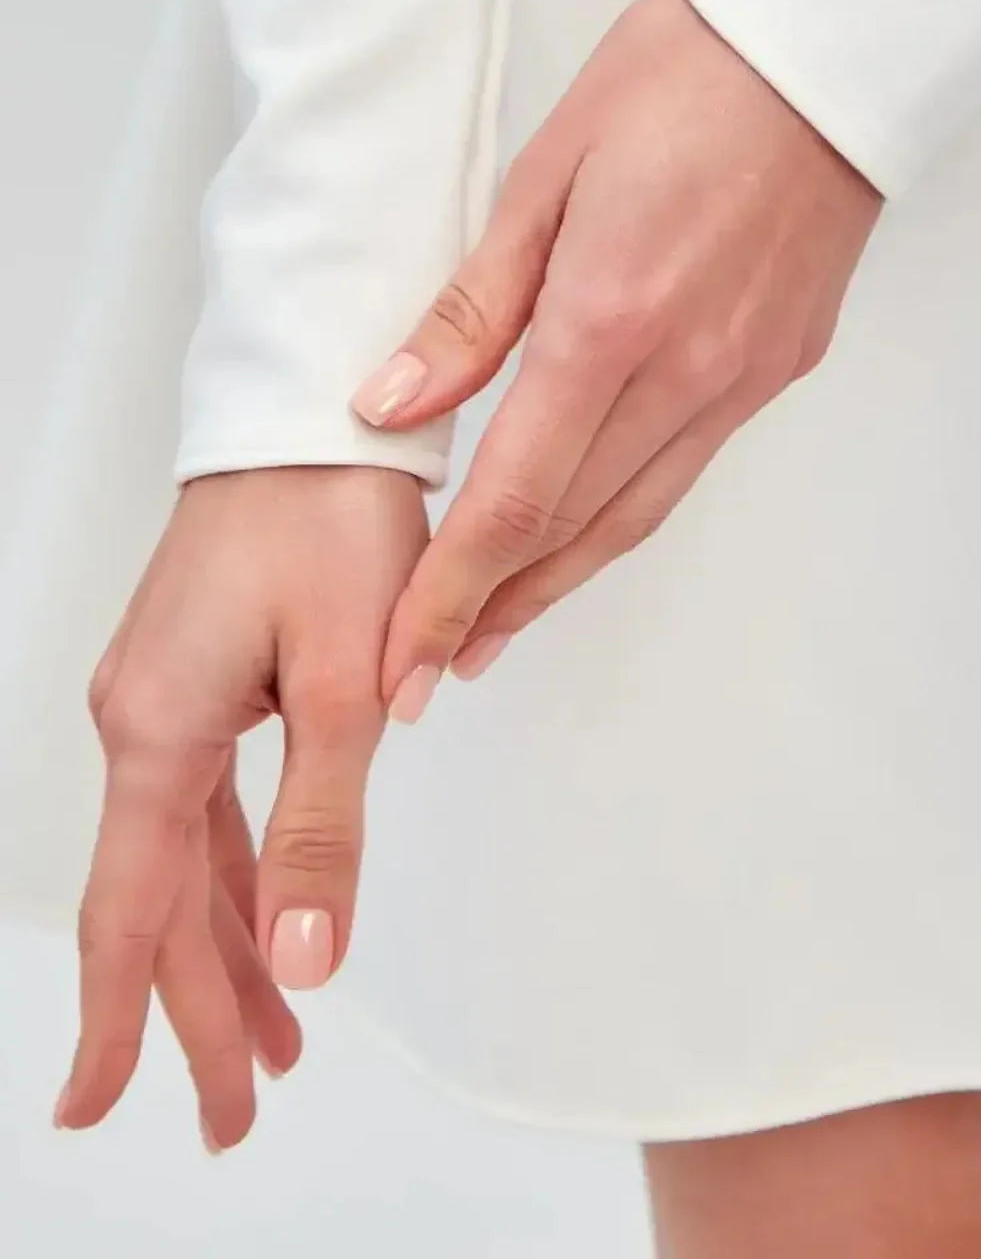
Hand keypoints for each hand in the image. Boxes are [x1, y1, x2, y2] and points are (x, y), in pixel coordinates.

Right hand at [55, 466, 427, 1151]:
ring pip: (187, 856)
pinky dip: (236, 870)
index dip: (124, 1019)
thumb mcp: (341, 683)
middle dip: (198, 1007)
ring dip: (223, 946)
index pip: (135, 911)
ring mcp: (166, 695)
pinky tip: (263, 909)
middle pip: (161, 898)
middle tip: (240, 1107)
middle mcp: (142, 720)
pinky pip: (207, 802)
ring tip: (271, 1037)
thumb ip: (321, 824)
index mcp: (161, 731)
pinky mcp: (200, 671)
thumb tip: (306, 959)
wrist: (316, 412)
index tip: (98, 1110)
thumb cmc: (329, 520)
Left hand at [351, 0, 880, 719]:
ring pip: (633, 517)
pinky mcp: (774, 371)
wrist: (823, 48)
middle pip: (572, 529)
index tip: (403, 654)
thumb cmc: (681, 78)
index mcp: (610, 318)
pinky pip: (683, 472)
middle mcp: (684, 371)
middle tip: (427, 674)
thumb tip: (392, 405)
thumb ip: (470, 309)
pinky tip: (579, 540)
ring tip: (492, 633)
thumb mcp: (542, 174)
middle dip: (490, 612)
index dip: (451, 589)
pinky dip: (618, 522)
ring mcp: (740, 379)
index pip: (515, 496)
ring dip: (556, 585)